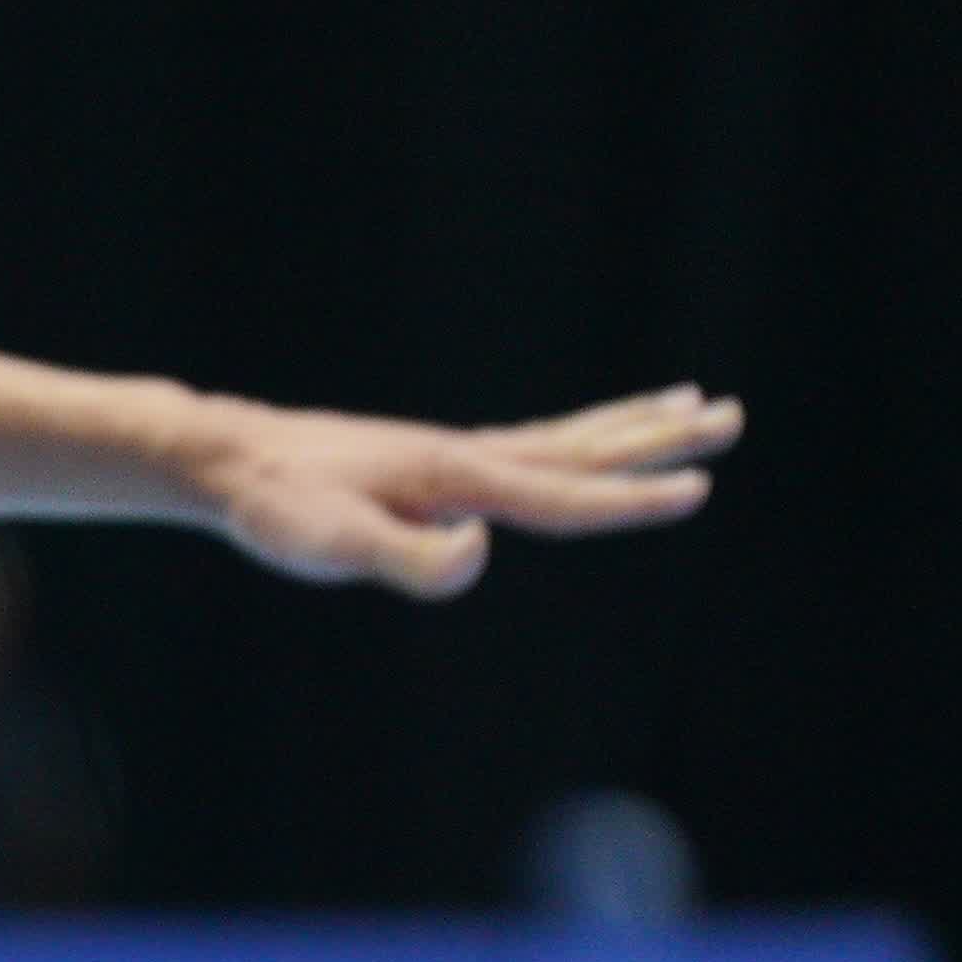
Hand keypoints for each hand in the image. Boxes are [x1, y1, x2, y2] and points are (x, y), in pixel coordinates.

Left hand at [196, 383, 738, 600]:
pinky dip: (570, 441)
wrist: (230, 459)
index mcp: (457, 478)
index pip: (564, 493)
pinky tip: (576, 447)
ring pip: (562, 439)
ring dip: (628, 426)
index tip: (699, 490)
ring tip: (688, 404)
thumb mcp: (333, 544)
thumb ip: (407, 557)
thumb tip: (478, 552)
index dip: (631, 500)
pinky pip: (525, 448)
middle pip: (583, 448)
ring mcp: (452, 454)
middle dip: (658, 438)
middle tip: (731, 415)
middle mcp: (466, 457)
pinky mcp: (431, 462)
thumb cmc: (278, 508)